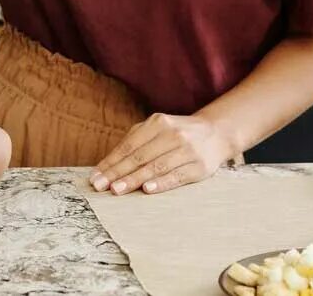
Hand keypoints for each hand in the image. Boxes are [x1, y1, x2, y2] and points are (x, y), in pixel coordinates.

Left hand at [89, 113, 236, 194]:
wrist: (216, 134)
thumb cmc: (177, 135)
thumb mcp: (157, 129)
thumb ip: (135, 142)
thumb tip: (107, 165)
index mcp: (158, 123)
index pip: (129, 145)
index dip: (111, 162)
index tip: (95, 176)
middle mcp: (172, 135)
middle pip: (140, 157)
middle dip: (117, 173)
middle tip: (100, 186)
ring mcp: (187, 151)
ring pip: (156, 167)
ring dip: (134, 179)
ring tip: (117, 190)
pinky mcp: (199, 167)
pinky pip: (176, 176)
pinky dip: (161, 183)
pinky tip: (147, 189)